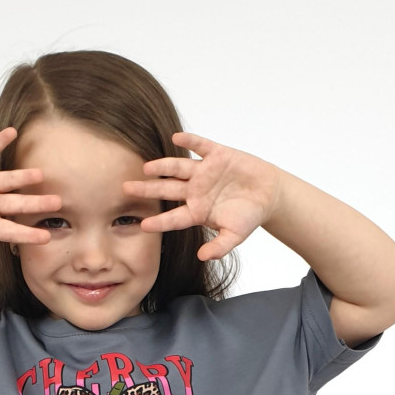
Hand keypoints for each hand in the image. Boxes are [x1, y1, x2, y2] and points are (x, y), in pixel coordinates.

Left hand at [121, 132, 283, 260]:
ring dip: (163, 167)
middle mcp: (195, 190)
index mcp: (197, 211)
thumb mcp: (234, 236)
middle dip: (148, 190)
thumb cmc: (249, 216)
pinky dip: (190, 141)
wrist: (268, 194)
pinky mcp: (217, 155)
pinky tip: (176, 137)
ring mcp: (204, 172)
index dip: (159, 221)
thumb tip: (202, 256)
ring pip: (178, 168)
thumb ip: (219, 247)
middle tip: (126, 189)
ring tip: (147, 167)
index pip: (173, 217)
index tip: (143, 224)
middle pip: (167, 190)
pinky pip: (201, 146)